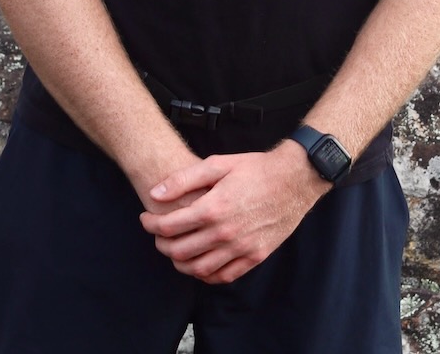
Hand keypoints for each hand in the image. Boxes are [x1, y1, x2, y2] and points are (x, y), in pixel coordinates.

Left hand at [138, 144, 327, 283]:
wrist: (294, 179)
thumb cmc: (256, 169)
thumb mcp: (218, 163)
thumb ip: (184, 179)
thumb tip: (155, 193)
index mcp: (214, 208)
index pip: (170, 226)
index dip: (151, 224)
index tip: (146, 219)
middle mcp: (225, 233)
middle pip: (180, 251)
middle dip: (161, 244)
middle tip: (157, 235)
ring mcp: (241, 248)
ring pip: (199, 269)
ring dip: (180, 263)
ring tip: (174, 250)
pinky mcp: (255, 256)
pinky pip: (224, 276)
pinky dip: (206, 275)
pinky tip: (200, 265)